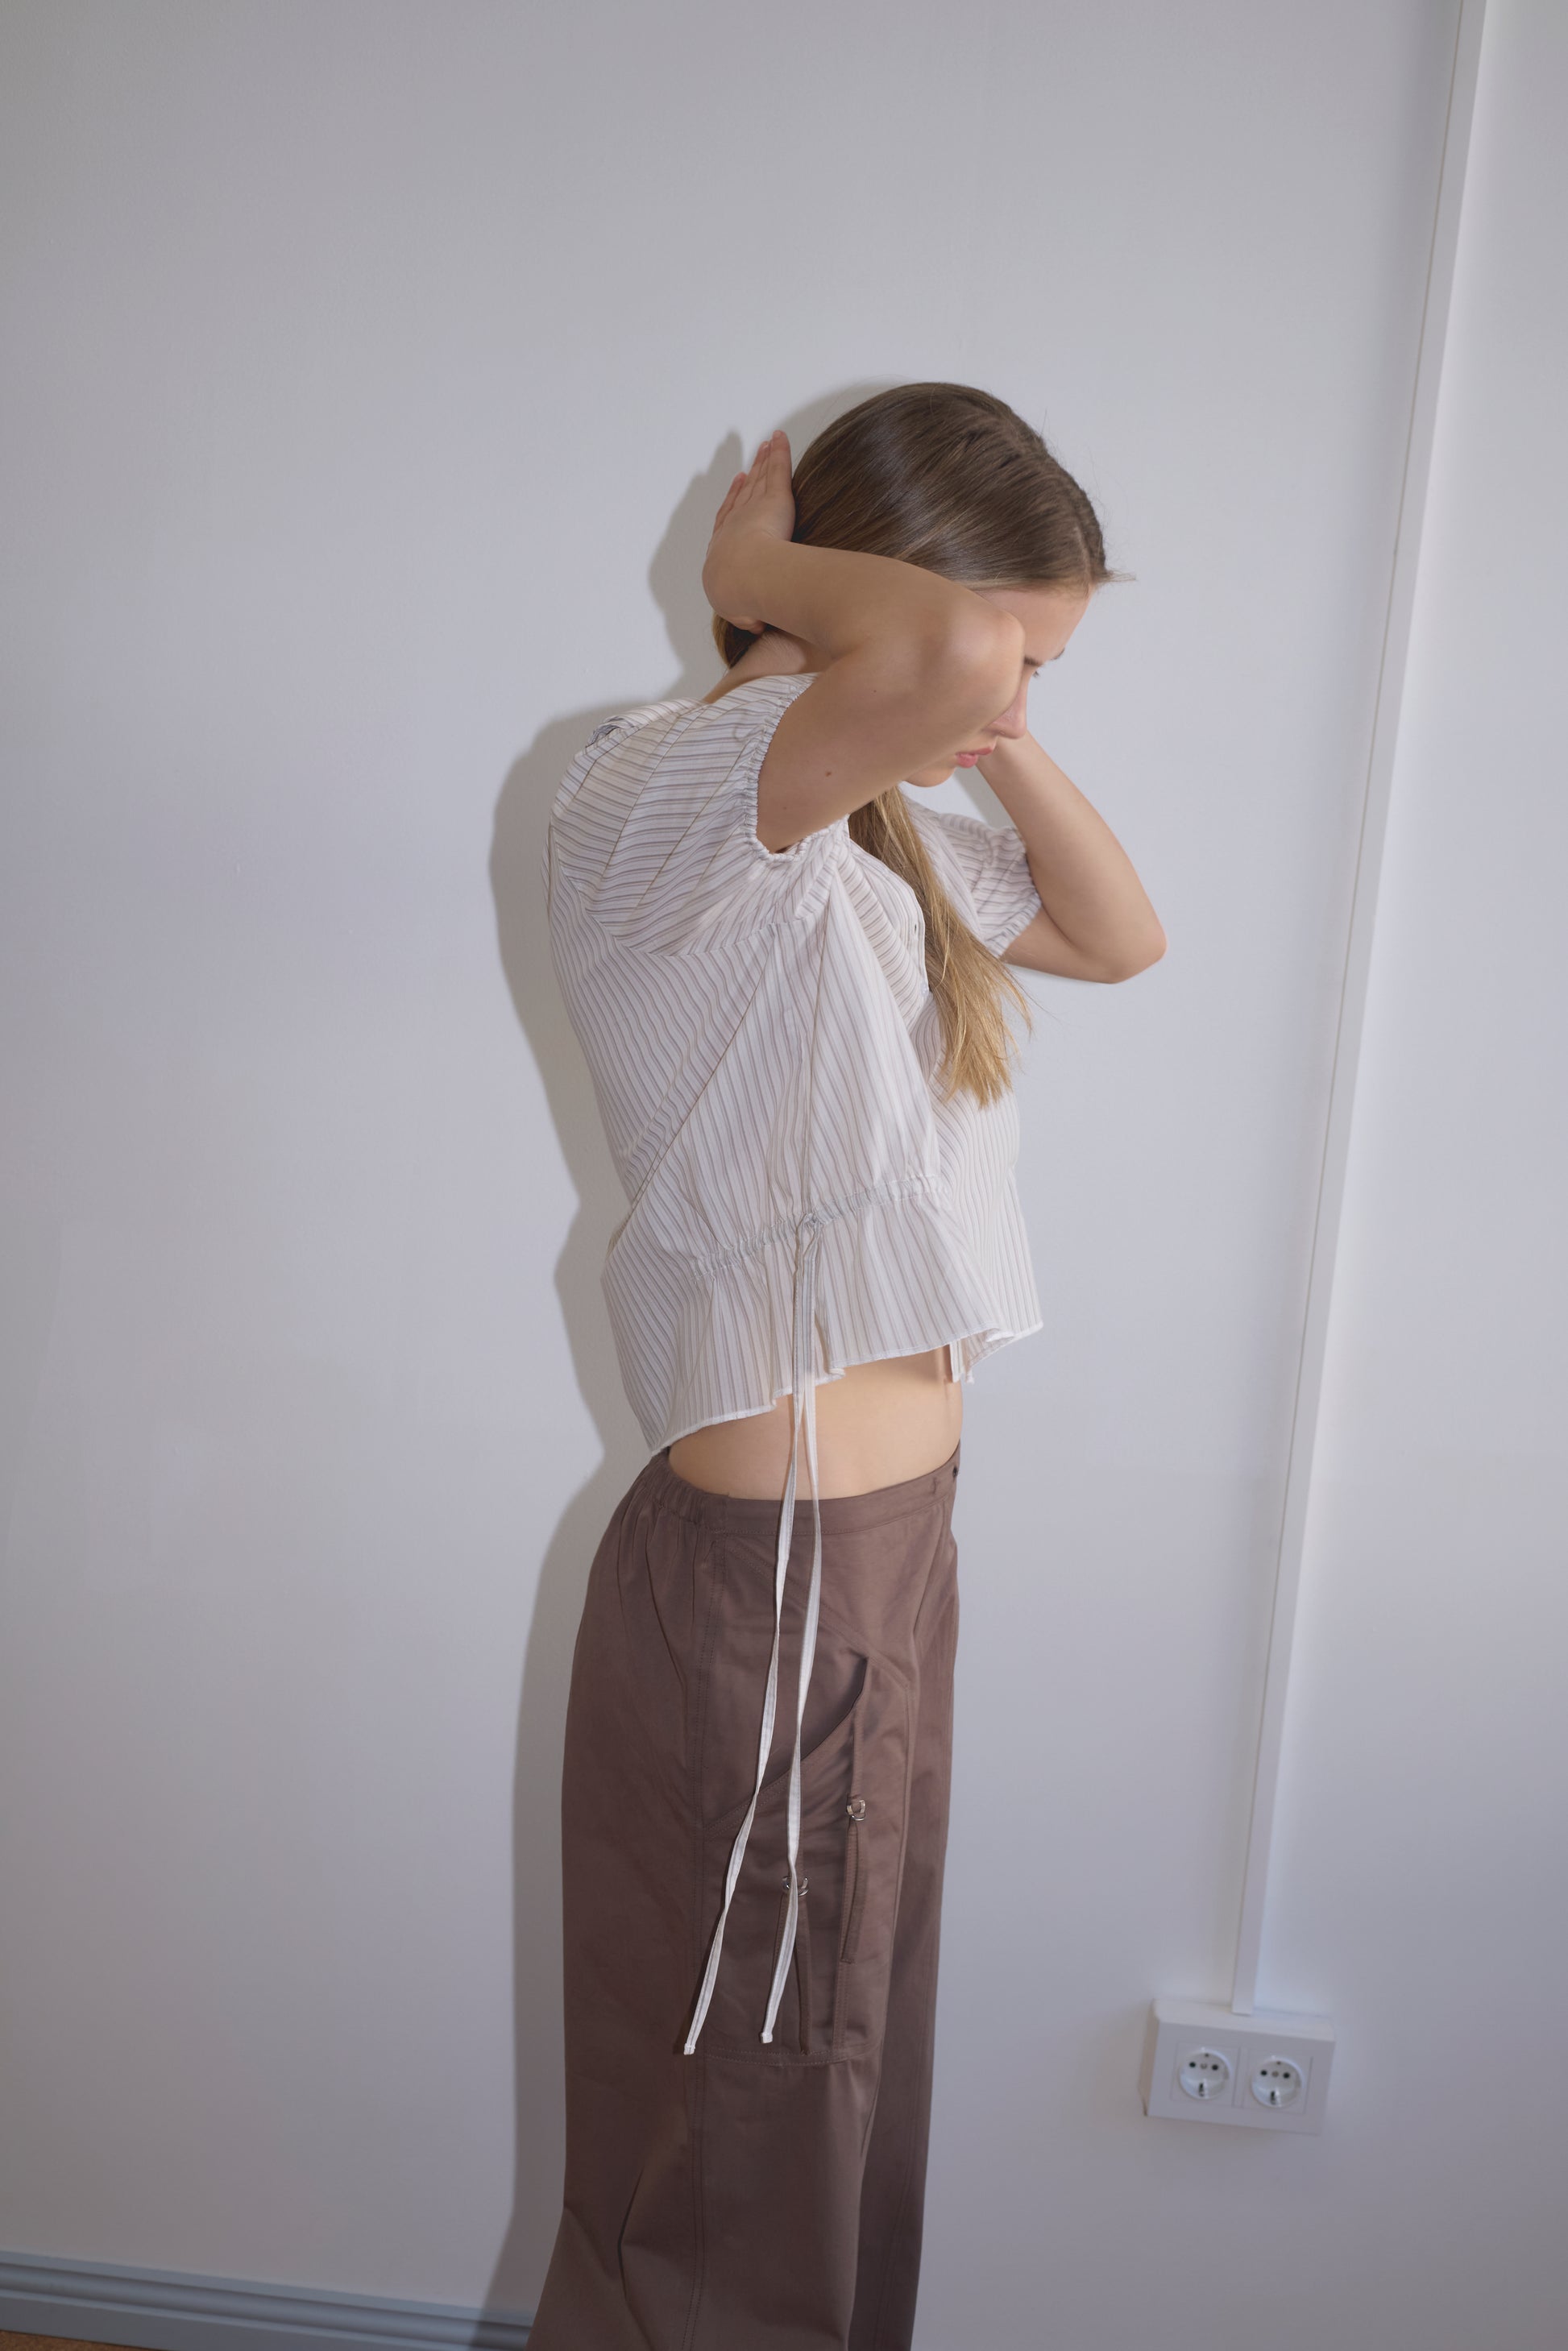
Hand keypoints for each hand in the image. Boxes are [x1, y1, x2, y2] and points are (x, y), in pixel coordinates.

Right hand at [703, 429, 794, 632]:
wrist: (742, 577)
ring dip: (762, 462)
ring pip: (759, 480)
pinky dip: (778, 453)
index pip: (728, 522)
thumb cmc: (739, 595)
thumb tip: (757, 624)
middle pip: (741, 496)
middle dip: (745, 481)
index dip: (731, 507)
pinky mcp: (775, 498)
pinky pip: (777, 470)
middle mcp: (736, 523)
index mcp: (724, 549)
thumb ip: (750, 615)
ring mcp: (755, 508)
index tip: (733, 495)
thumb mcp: (741, 612)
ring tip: (764, 446)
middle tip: (748, 467)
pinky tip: (778, 439)